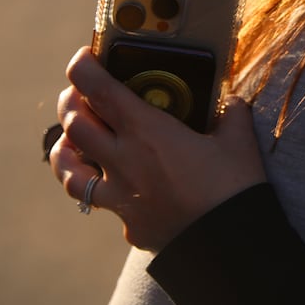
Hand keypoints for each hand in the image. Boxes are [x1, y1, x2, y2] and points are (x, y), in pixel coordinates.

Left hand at [47, 47, 267, 249]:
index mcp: (147, 132)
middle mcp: (124, 161)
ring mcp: (120, 196)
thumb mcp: (239, 143)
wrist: (231, 247)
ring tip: (71, 141)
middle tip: (80, 94)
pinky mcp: (128, 224)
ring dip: (65, 149)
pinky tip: (110, 185)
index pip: (98, 89)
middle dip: (71, 102)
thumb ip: (232, 115)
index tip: (85, 57)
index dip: (82, 67)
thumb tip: (233, 103)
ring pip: (69, 170)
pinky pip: (102, 204)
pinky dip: (100, 190)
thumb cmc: (234, 188)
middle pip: (74, 124)